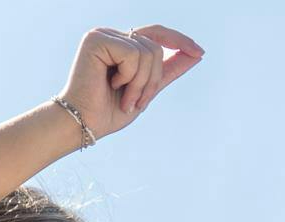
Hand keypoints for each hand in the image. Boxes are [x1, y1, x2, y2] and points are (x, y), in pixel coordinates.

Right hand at [59, 25, 203, 139]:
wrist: (84, 124)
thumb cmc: (109, 112)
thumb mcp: (146, 90)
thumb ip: (166, 71)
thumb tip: (194, 54)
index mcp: (122, 45)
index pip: (156, 34)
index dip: (179, 41)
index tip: (200, 53)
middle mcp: (112, 35)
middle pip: (155, 47)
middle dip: (152, 79)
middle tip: (136, 102)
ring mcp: (103, 34)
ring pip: (147, 52)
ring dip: (140, 83)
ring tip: (124, 98)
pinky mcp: (96, 39)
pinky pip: (132, 54)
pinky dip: (129, 77)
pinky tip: (112, 85)